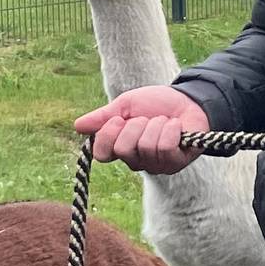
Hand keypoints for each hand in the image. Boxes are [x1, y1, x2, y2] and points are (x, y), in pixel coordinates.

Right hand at [76, 86, 209, 175]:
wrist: (187, 100)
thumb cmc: (155, 104)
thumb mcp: (125, 105)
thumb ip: (103, 118)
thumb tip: (77, 126)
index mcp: (120, 148)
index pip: (101, 154)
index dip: (108, 134)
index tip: (119, 118)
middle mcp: (136, 161)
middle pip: (123, 149)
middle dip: (135, 125)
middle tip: (146, 119)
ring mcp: (156, 165)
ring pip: (146, 147)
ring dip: (155, 125)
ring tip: (163, 122)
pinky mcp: (175, 163)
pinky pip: (165, 147)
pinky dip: (171, 129)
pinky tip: (176, 126)